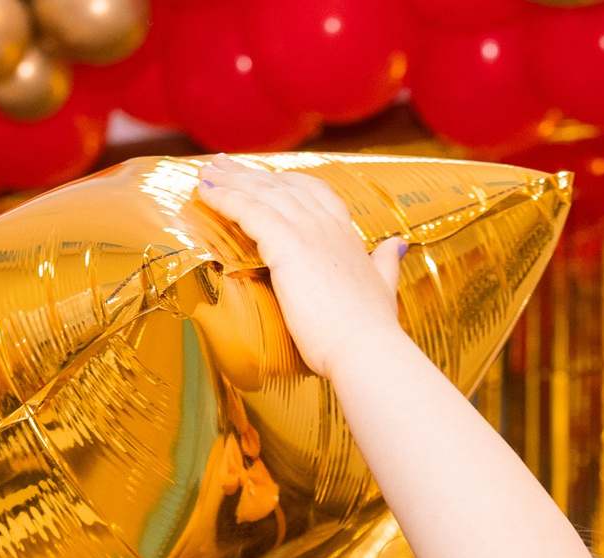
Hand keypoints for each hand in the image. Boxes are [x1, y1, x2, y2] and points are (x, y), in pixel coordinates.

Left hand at [193, 158, 407, 384]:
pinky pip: (249, 211)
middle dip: (250, 174)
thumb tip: (398, 244)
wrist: (366, 347)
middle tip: (221, 164)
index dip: (286, 182)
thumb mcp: (385, 287)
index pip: (313, 193)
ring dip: (230, 181)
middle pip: (282, 186)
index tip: (264, 176)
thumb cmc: (371, 329)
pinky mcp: (288, 245)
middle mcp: (327, 225)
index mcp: (346, 234)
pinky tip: (207, 194)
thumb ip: (386, 263)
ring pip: (263, 193)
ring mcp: (308, 232)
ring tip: (205, 173)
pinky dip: (226, 199)